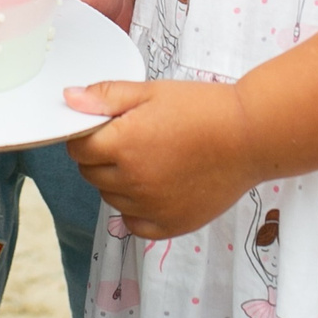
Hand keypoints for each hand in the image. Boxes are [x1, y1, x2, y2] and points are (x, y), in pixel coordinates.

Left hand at [63, 77, 258, 239]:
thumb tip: (68, 98)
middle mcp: (131, 182)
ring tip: (150, 159)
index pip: (77, 148)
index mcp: (122, 146)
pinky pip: (134, 223)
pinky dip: (137, 209)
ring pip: (111, 198)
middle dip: (100, 157)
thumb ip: (105, 97)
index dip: (85, 135)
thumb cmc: (202, 108)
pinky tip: (156, 187)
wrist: (249, 136)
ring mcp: (150, 208)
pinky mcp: (170, 225)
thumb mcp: (150, 92)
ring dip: (118, 182)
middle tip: (130, 140)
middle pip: (91, 174)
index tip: (103, 127)